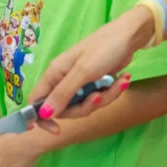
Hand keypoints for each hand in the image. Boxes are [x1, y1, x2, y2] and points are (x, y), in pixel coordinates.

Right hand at [29, 6, 151, 119]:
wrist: (130, 36)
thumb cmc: (103, 48)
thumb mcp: (83, 72)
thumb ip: (62, 94)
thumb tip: (43, 114)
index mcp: (54, 74)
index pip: (37, 101)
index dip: (42, 117)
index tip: (56, 129)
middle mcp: (63, 79)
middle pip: (64, 108)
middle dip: (85, 107)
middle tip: (99, 97)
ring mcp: (80, 82)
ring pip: (85, 105)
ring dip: (104, 98)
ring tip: (119, 83)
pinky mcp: (95, 83)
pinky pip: (98, 98)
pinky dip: (112, 92)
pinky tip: (123, 80)